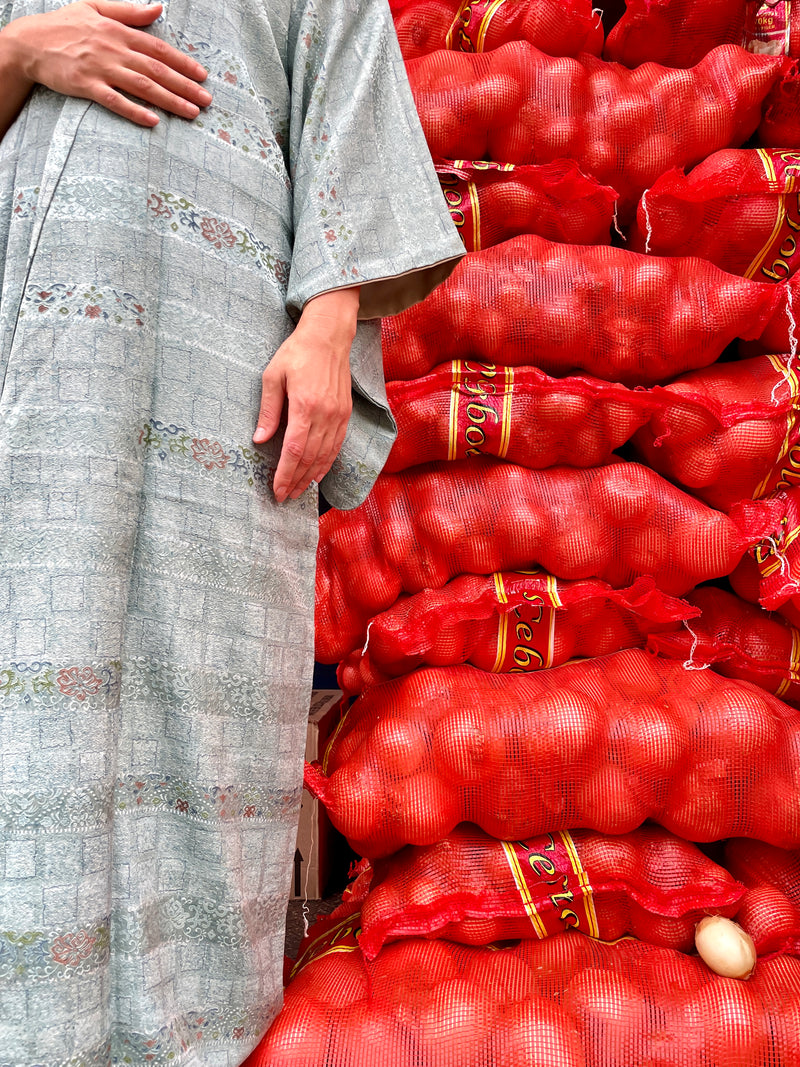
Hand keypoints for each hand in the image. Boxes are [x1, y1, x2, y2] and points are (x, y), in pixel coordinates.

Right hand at [1, 1, 210, 127]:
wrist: (29, 42)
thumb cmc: (63, 25)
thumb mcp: (95, 7)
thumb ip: (128, 11)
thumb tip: (158, 7)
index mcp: (118, 32)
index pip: (158, 49)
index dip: (183, 63)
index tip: (202, 75)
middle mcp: (113, 50)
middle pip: (156, 70)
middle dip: (185, 85)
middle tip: (207, 100)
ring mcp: (100, 68)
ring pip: (142, 86)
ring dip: (170, 100)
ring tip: (191, 112)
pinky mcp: (87, 86)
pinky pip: (115, 101)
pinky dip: (135, 111)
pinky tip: (154, 121)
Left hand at [253, 288, 359, 502]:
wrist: (329, 336)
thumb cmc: (297, 352)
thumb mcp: (273, 376)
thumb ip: (268, 410)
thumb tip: (260, 439)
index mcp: (305, 406)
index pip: (294, 451)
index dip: (285, 474)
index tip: (277, 490)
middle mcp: (325, 415)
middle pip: (310, 459)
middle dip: (296, 481)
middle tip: (284, 497)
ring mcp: (338, 416)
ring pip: (325, 456)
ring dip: (311, 477)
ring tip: (299, 491)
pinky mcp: (345, 414)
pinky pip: (336, 446)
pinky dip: (327, 463)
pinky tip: (318, 474)